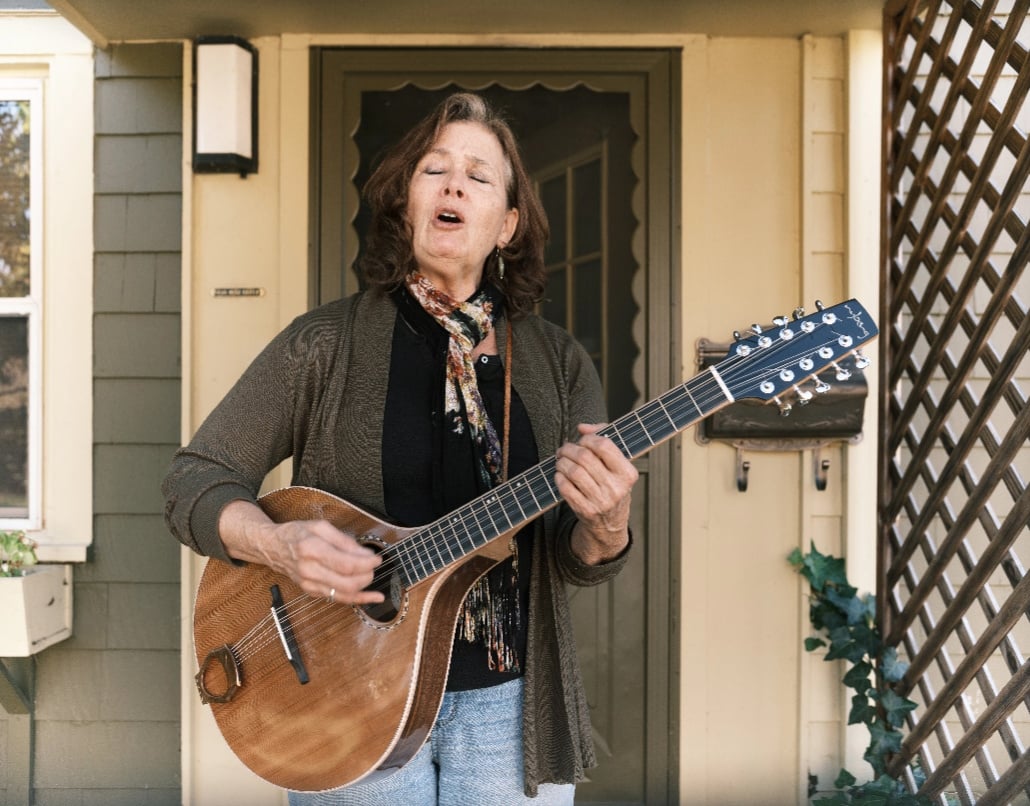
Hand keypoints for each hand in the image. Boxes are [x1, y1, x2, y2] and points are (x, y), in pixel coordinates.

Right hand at [219, 500, 384, 604]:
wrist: (272, 548)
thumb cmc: (296, 534)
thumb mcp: (320, 527)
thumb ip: (344, 540)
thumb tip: (365, 554)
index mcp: (312, 549)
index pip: (346, 564)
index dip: (366, 563)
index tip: (377, 558)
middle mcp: (309, 570)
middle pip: (347, 582)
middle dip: (367, 576)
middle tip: (374, 566)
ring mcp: (309, 584)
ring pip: (343, 594)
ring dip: (364, 588)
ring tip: (372, 576)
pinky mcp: (311, 592)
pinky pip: (338, 599)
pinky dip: (357, 599)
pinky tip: (371, 597)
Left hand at [555, 423, 637, 564]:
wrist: (610, 522)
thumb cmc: (612, 484)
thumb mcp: (616, 463)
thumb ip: (603, 436)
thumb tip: (582, 427)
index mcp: (627, 473)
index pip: (604, 446)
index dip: (588, 438)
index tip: (582, 440)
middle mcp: (616, 488)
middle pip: (584, 458)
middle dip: (569, 449)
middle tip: (564, 449)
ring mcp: (601, 501)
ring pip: (573, 472)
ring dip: (562, 462)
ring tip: (561, 461)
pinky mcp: (586, 511)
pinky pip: (565, 488)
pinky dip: (559, 477)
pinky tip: (561, 475)